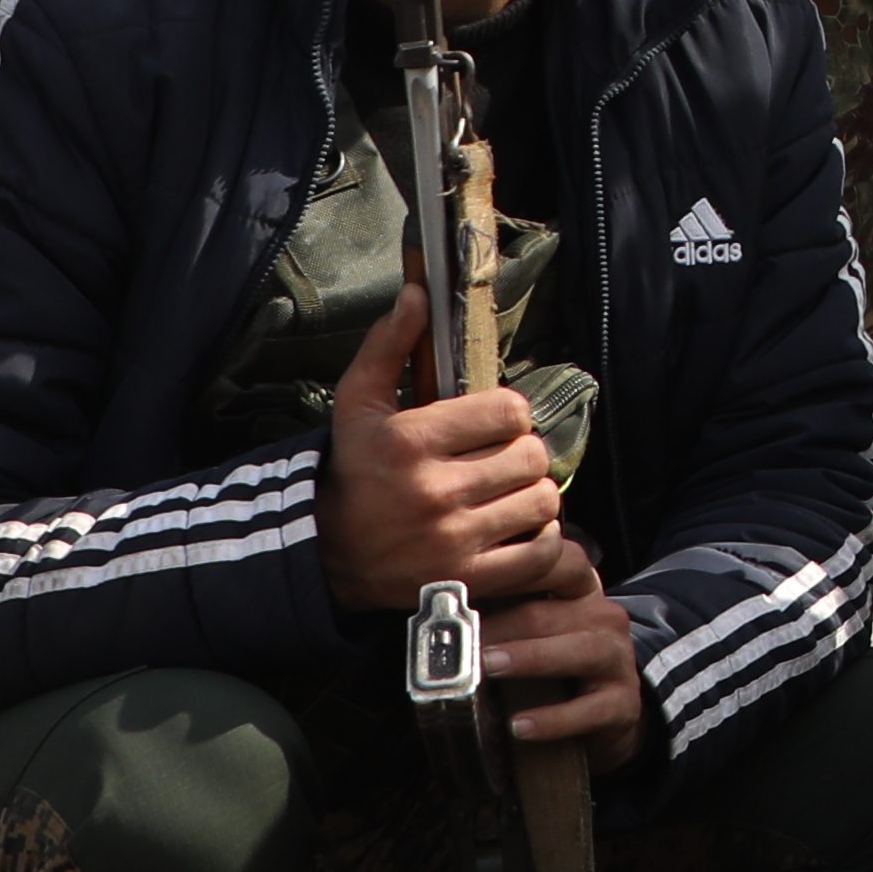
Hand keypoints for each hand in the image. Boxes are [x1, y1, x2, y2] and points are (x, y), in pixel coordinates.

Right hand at [318, 276, 563, 612]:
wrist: (329, 556)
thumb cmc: (353, 473)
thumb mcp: (357, 405)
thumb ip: (388, 345)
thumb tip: (418, 292)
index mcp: (410, 441)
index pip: (510, 411)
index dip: (509, 414)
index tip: (492, 425)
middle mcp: (434, 490)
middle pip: (531, 456)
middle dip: (522, 454)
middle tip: (502, 460)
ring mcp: (453, 539)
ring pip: (542, 500)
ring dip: (534, 495)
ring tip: (509, 494)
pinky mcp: (468, 579)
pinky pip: (541, 554)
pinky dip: (543, 540)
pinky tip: (520, 529)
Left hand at [479, 542, 646, 764]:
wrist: (608, 717)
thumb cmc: (560, 671)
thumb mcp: (537, 636)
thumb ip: (506, 618)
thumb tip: (445, 614)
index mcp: (580, 594)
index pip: (552, 568)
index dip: (509, 574)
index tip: (467, 582)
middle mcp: (603, 619)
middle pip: (549, 614)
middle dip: (503, 626)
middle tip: (463, 640)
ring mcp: (617, 660)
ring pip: (577, 651)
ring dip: (529, 658)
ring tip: (490, 667)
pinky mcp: (623, 703)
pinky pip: (588, 710)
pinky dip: (552, 718)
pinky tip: (520, 725)